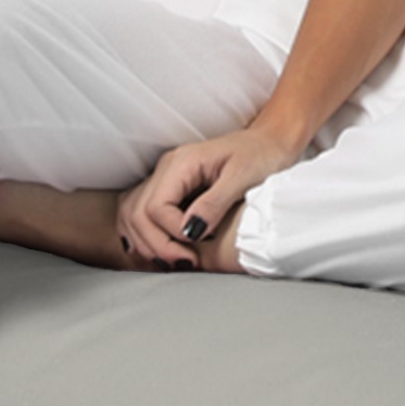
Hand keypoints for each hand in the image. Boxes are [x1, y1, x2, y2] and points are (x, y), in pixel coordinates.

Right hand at [115, 124, 308, 269]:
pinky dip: (151, 237)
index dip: (171, 234)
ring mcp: (165, 179)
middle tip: (187, 263)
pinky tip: (169, 252)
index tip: (196, 249)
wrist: (270, 142)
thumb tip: (190, 232)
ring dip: (151, 244)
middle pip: (138, 214)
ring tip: (179, 261)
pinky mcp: (171, 190)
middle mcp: (166, 169)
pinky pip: (145, 216)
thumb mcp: (243, 178)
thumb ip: (214, 203)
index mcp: (182, 162)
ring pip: (134, 217)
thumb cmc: (262, 155)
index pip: (155, 207)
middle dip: (158, 245)